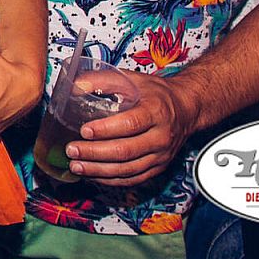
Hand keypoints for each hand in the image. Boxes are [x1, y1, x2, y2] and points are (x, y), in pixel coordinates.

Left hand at [65, 68, 198, 186]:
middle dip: (95, 153)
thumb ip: (103, 80)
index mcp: (156, 111)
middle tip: (72, 150)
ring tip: (76, 166)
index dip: (105, 129)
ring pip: (128, 169)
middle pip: (126, 151)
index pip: (130, 124)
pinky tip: (93, 175)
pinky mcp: (158, 168)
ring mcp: (161, 156)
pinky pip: (133, 179)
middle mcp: (161, 136)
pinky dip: (111, 180)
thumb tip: (75, 86)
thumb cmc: (157, 93)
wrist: (186, 109)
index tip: (84, 130)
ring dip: (99, 171)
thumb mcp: (133, 79)